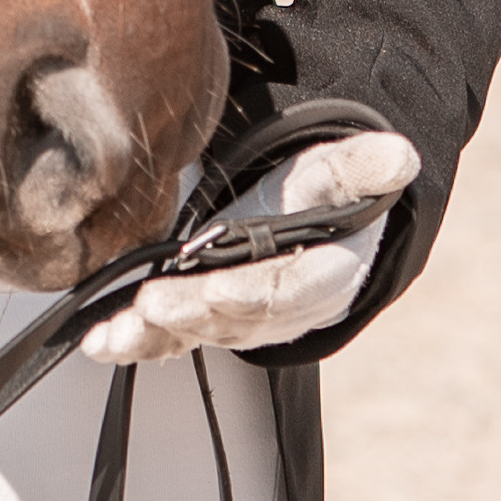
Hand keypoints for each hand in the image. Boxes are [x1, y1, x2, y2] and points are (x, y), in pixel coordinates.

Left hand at [79, 131, 419, 363]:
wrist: (305, 227)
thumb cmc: (320, 198)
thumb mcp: (340, 172)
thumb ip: (362, 167)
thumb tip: (400, 156)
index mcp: (319, 276)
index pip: (283, 293)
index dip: (246, 296)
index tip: (212, 290)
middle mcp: (276, 308)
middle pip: (233, 320)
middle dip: (191, 314)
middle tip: (152, 304)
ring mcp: (236, 317)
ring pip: (196, 334)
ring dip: (155, 336)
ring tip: (117, 333)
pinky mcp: (201, 318)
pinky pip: (168, 337)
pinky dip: (133, 342)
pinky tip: (100, 344)